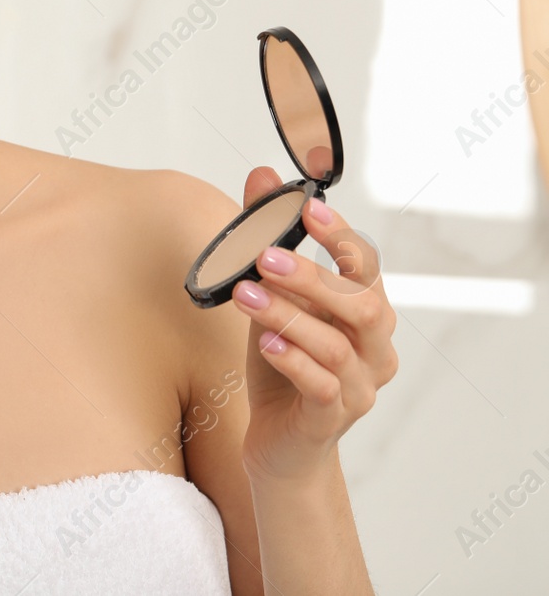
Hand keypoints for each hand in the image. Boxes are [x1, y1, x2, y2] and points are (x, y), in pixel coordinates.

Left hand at [231, 167, 398, 483]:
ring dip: (288, 315)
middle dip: (314, 278)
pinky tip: (263, 342)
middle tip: (264, 256)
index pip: (367, 267)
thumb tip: (261, 176)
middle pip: (362, 306)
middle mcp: (375, 349)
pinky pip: (322, 385)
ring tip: (245, 295)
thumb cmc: (280, 364)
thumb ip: (267, 241)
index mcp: (366, 313)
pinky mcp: (333, 418)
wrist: (280, 444)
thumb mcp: (269, 299)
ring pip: (337, 345)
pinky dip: (292, 360)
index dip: (341, 237)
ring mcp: (360, 387)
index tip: (309, 209)